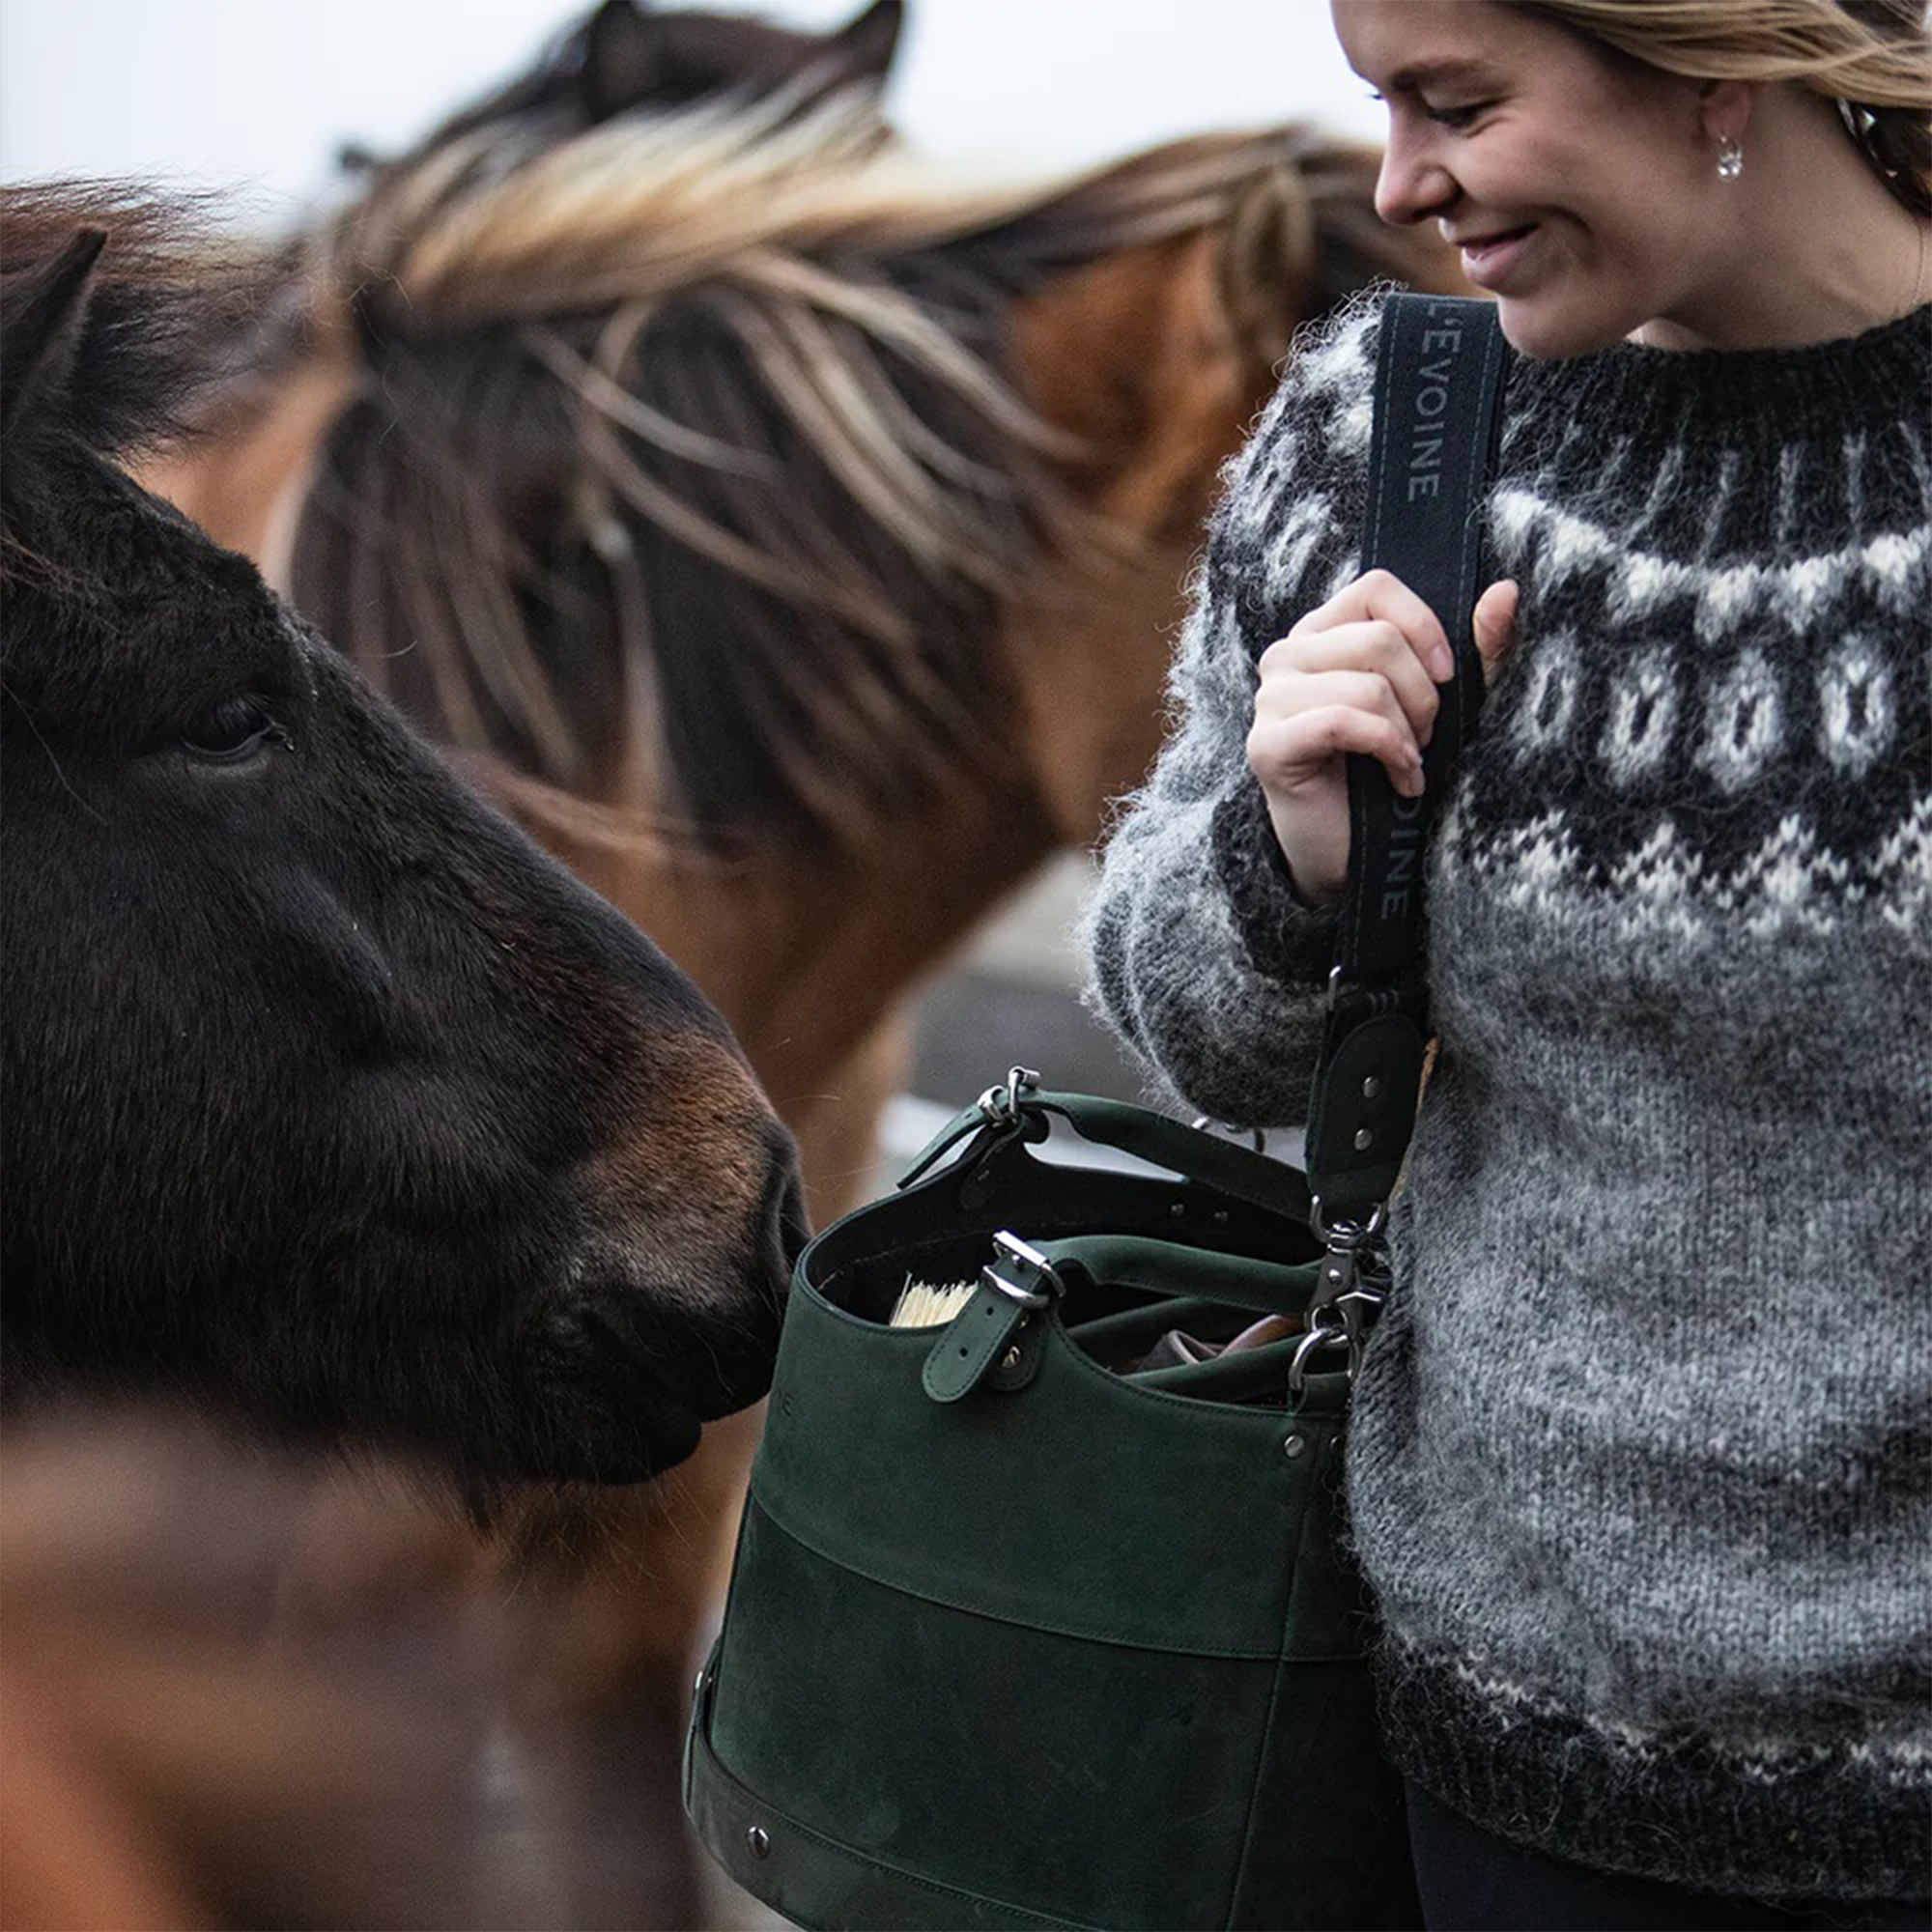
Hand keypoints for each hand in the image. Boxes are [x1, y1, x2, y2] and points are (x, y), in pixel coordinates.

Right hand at [1245, 570, 1517, 904]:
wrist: (1359, 858)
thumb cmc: (1397, 773)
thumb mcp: (1450, 707)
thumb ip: (1479, 650)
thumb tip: (1507, 589)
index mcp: (1324, 633)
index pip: (1375, 588)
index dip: (1423, 627)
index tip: (1447, 678)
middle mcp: (1287, 656)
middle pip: (1378, 639)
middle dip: (1422, 696)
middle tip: (1426, 738)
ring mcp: (1269, 699)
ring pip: (1366, 684)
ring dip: (1406, 732)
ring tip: (1410, 763)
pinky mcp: (1266, 745)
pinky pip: (1341, 722)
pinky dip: (1385, 752)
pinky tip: (1401, 781)